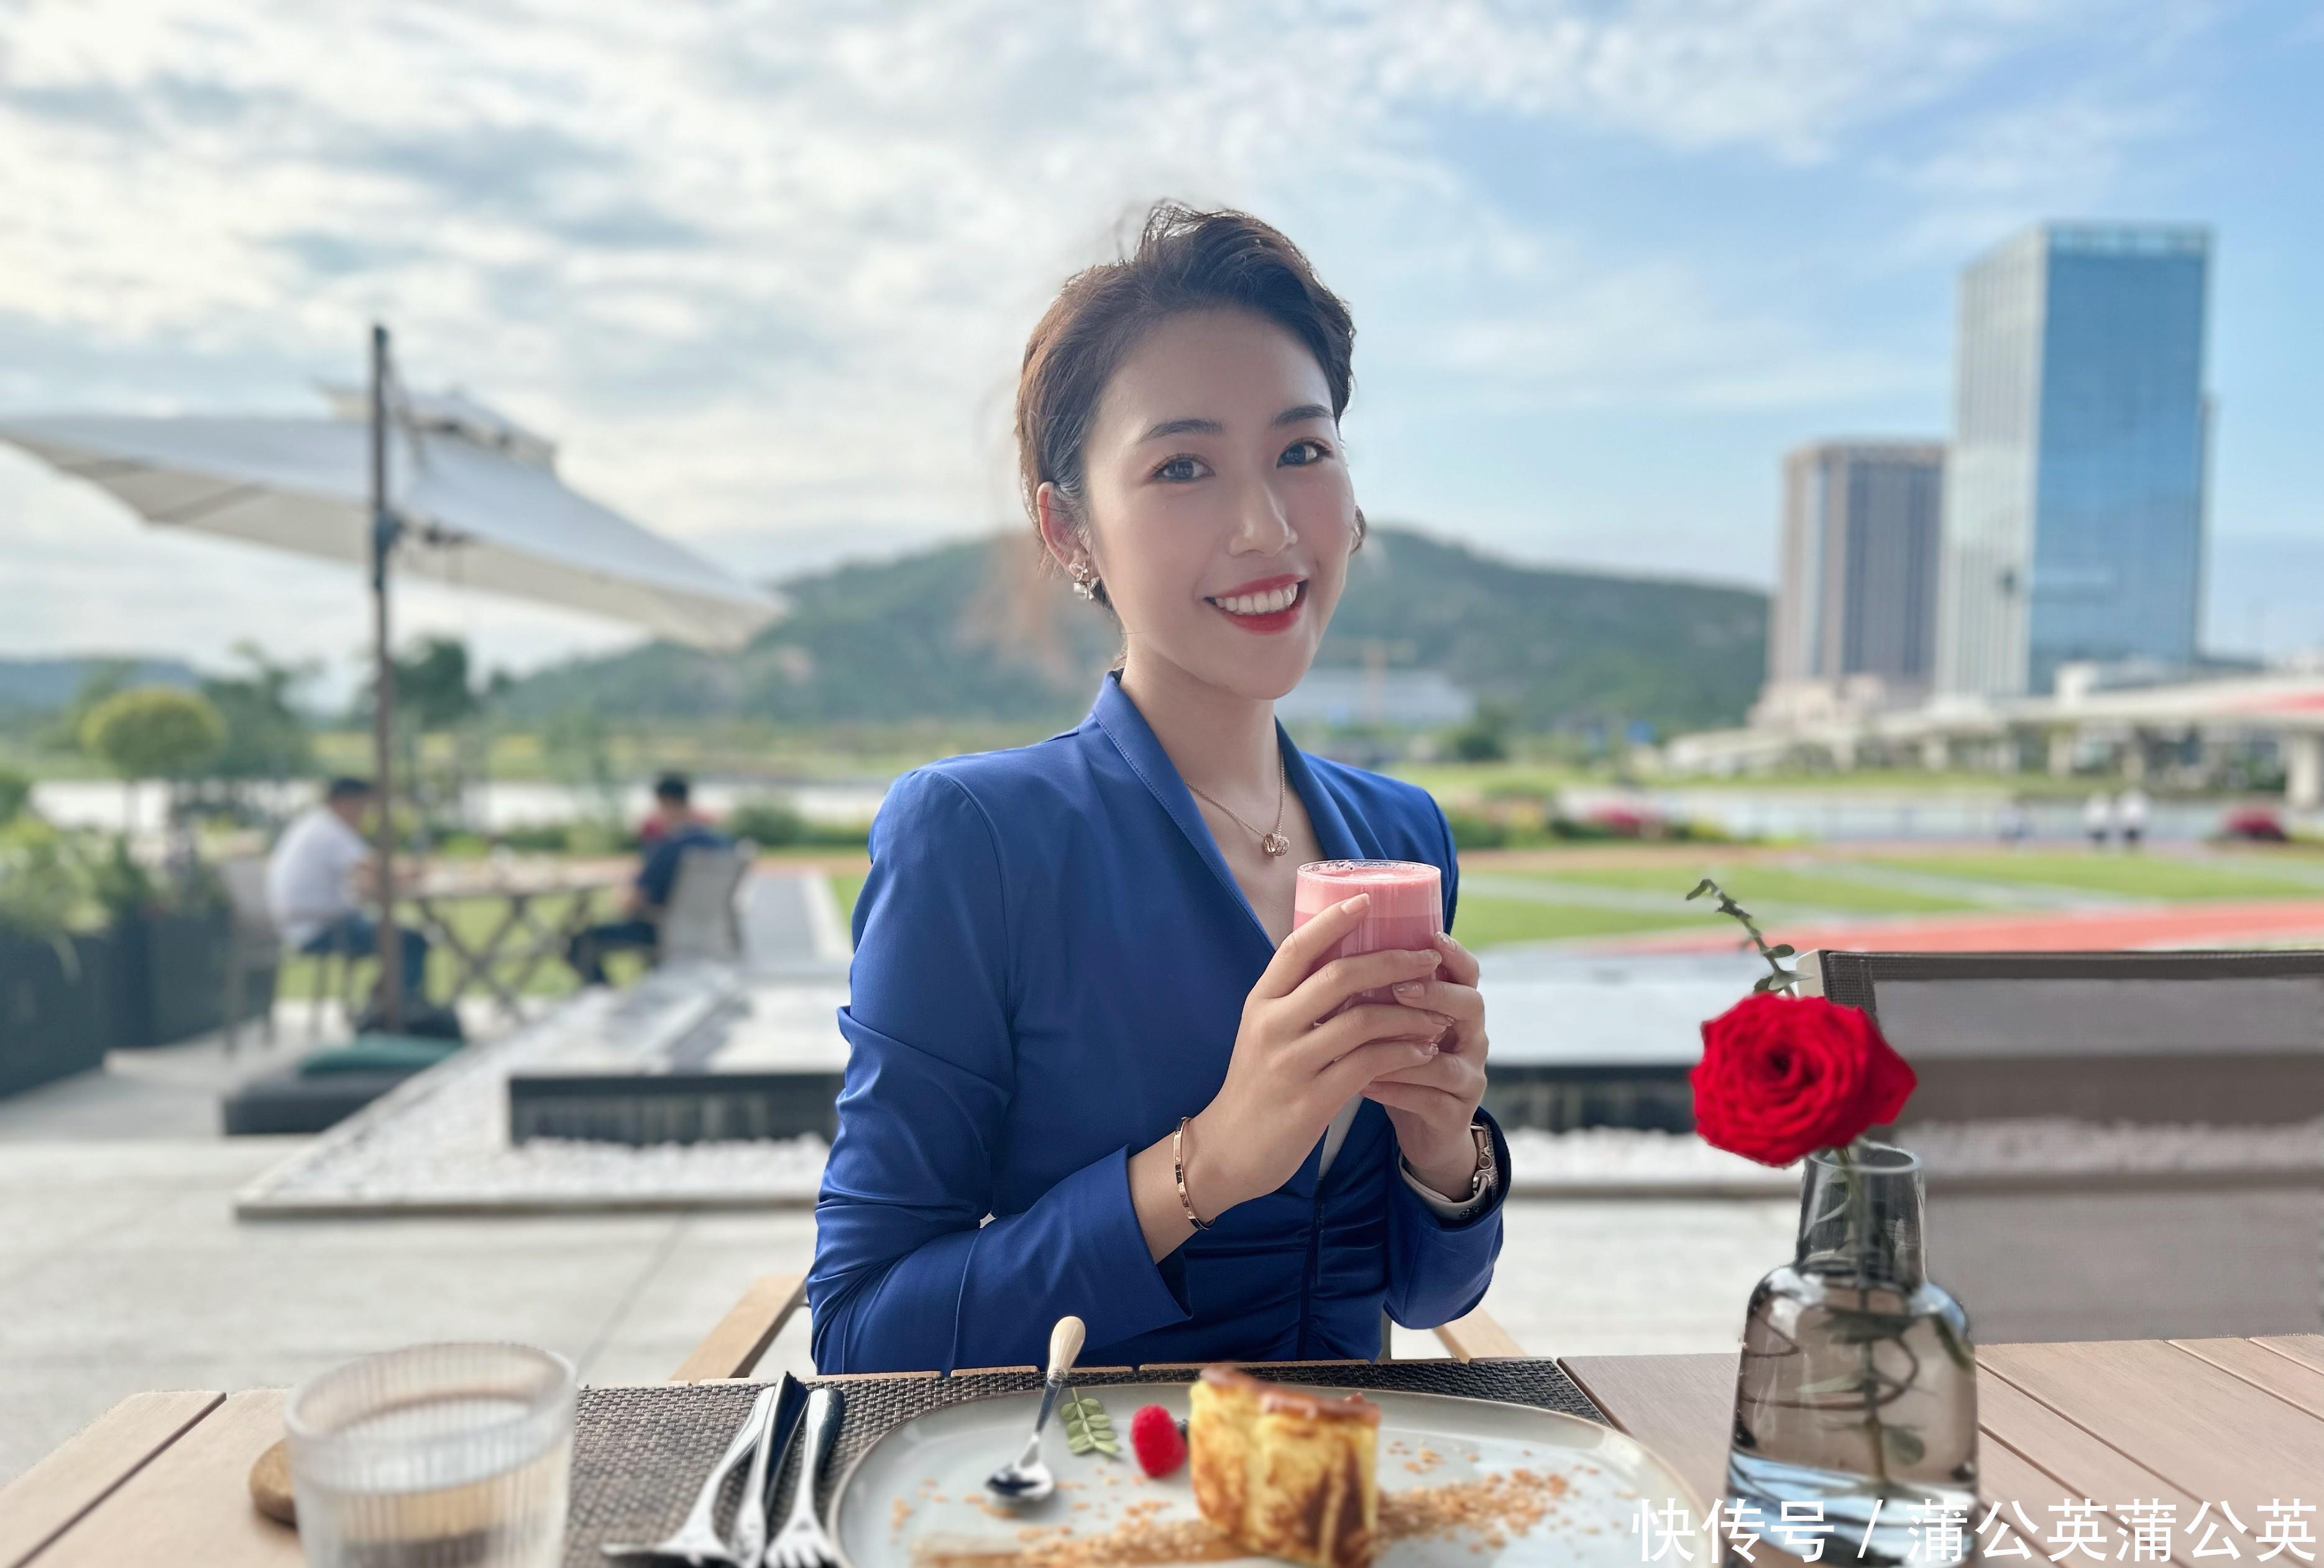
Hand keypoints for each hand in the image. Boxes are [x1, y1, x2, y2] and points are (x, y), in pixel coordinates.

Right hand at [1186, 892, 1453, 1218]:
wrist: (1226, 1150)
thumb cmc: (1255, 1086)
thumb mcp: (1263, 1034)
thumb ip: (1296, 1001)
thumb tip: (1347, 966)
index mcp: (1260, 1002)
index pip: (1297, 947)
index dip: (1333, 920)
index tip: (1368, 899)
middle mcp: (1272, 1025)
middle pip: (1339, 976)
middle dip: (1392, 962)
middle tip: (1428, 959)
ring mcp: (1290, 1063)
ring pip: (1362, 1021)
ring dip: (1410, 1013)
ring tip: (1438, 1014)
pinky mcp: (1310, 1100)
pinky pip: (1368, 1065)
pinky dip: (1402, 1053)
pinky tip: (1422, 1050)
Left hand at [1365, 930, 1489, 1199]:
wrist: (1422, 1131)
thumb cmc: (1401, 1065)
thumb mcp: (1398, 1026)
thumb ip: (1385, 995)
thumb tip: (1334, 948)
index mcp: (1458, 1010)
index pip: (1468, 973)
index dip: (1455, 954)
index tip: (1431, 937)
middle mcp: (1471, 1040)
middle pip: (1471, 1007)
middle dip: (1436, 995)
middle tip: (1399, 989)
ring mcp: (1467, 1079)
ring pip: (1446, 1062)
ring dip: (1404, 1052)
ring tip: (1364, 1045)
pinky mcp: (1454, 1116)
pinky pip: (1428, 1101)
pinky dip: (1395, 1090)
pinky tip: (1363, 1084)